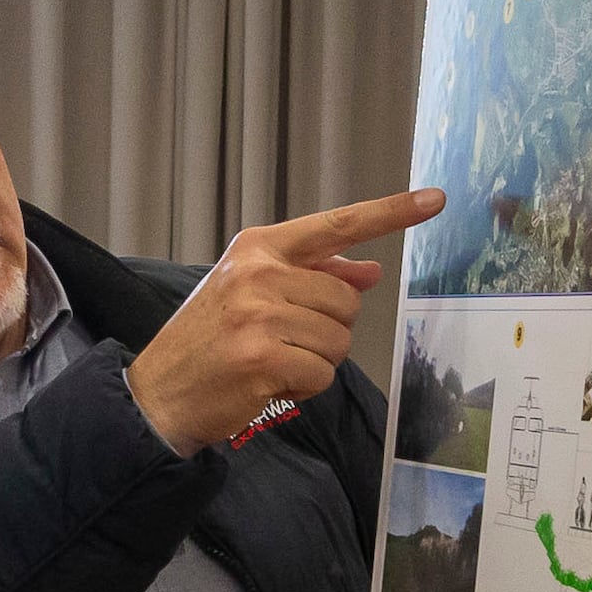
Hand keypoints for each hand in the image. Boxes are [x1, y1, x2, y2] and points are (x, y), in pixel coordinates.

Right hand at [124, 191, 446, 452]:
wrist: (158, 392)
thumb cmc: (210, 340)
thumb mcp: (253, 293)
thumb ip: (312, 278)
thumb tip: (368, 272)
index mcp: (258, 248)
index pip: (335, 225)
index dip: (389, 213)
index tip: (434, 200)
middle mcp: (258, 273)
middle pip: (346, 299)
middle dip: (328, 328)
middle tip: (282, 340)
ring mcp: (258, 314)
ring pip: (339, 340)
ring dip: (316, 361)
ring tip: (272, 361)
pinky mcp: (261, 357)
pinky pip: (321, 373)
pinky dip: (303, 386)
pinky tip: (267, 382)